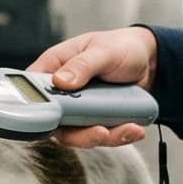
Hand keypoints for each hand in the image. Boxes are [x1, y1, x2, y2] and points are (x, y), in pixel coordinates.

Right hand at [28, 28, 155, 147]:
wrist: (149, 60)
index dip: (36, 108)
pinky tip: (135, 129)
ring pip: (79, 134)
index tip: (53, 120)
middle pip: (55, 123)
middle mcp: (62, 92)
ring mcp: (79, 109)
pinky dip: (119, 136)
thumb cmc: (120, 46)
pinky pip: (102, 136)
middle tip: (100, 131)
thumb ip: (82, 65)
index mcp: (55, 67)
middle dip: (79, 133)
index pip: (34, 90)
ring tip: (128, 128)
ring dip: (104, 137)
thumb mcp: (102, 50)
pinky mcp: (96, 120)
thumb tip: (60, 81)